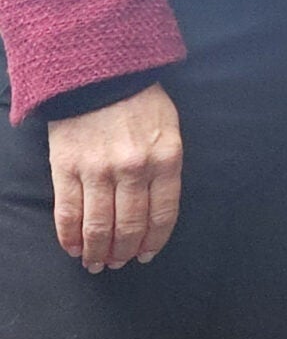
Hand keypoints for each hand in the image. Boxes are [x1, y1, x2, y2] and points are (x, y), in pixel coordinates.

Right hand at [48, 82, 182, 271]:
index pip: (163, 214)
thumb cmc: (140, 102)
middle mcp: (134, 169)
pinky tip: (74, 249)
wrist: (99, 74)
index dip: (154, 241)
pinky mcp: (66, 169)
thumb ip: (165, 168)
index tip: (146, 255)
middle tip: (118, 264)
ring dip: (97, 252)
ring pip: (98, 227)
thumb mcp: (169, 130)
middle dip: (124, 253)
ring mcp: (98, 170)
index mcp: (166, 158)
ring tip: (96, 263)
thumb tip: (155, 210)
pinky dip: (70, 238)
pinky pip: (68, 214)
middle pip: (129, 226)